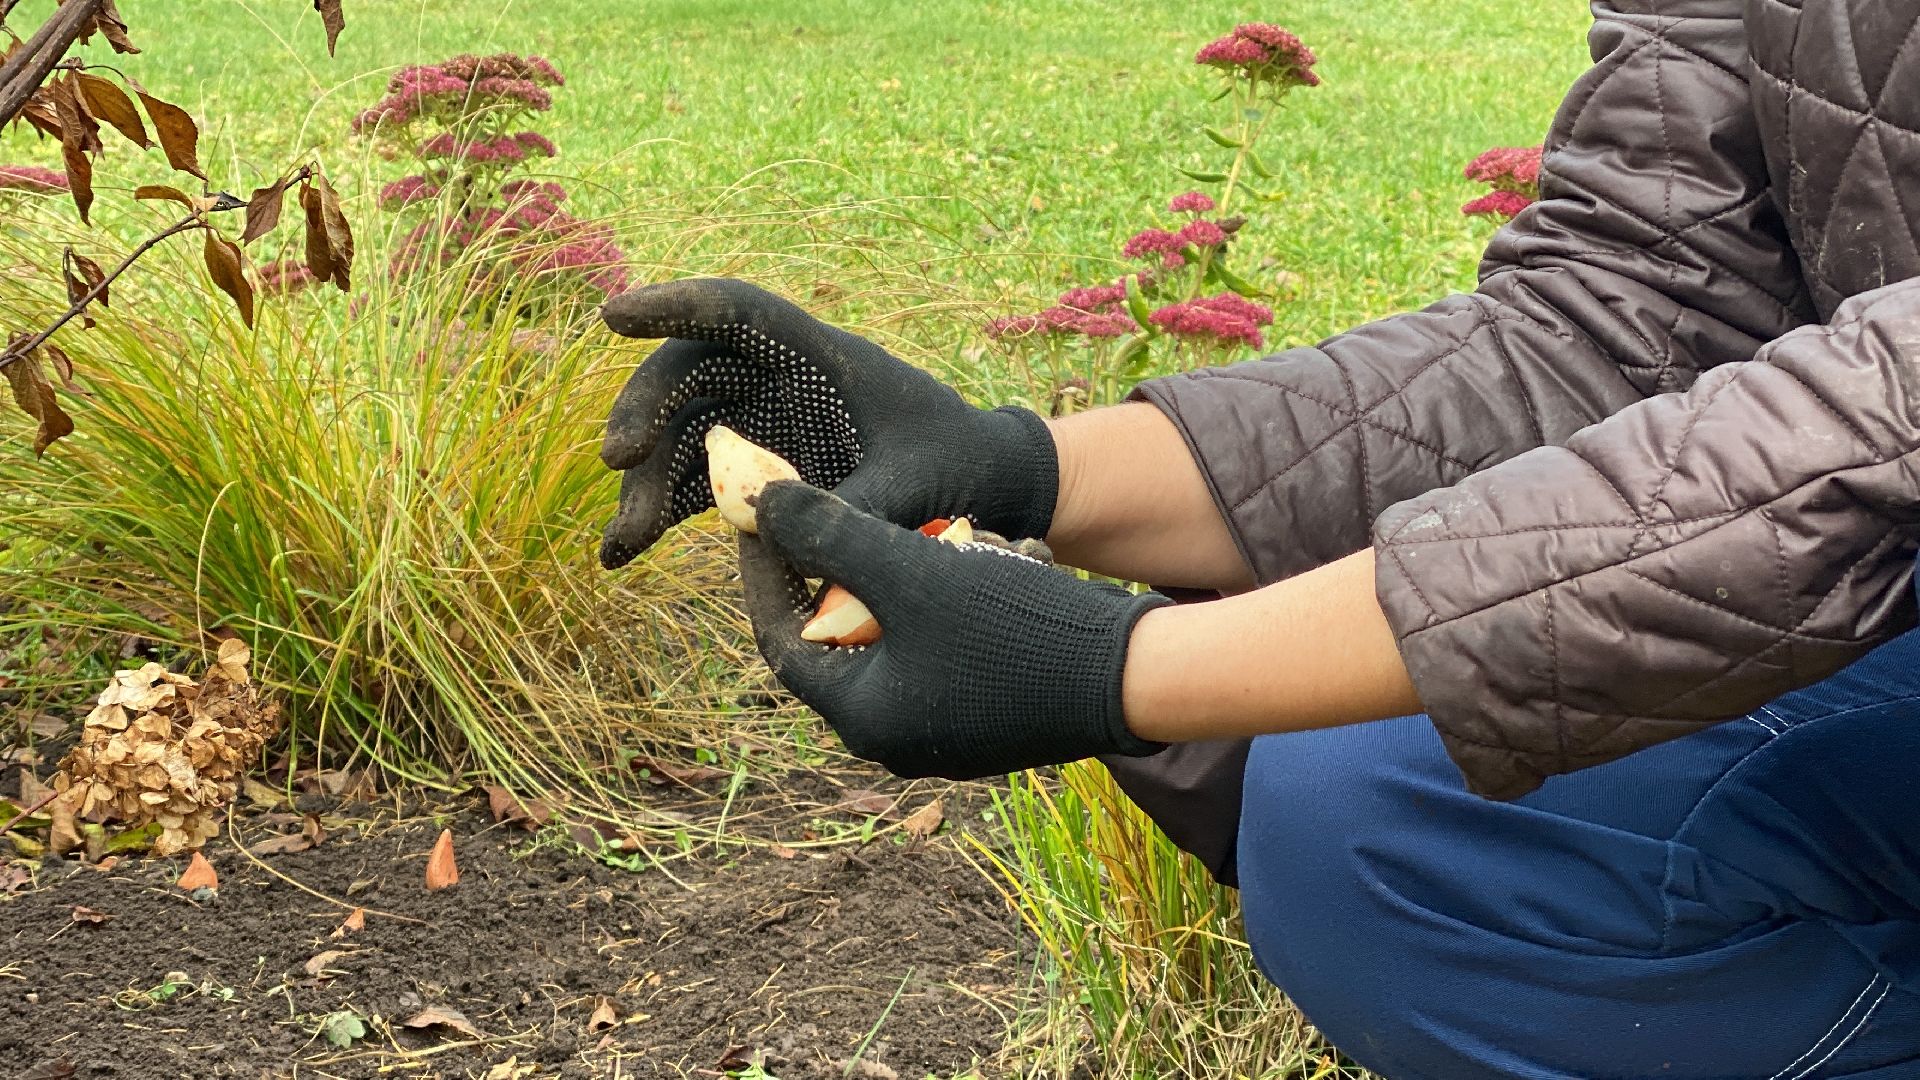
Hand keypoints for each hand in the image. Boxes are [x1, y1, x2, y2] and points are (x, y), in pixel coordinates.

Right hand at [597, 277, 1058, 568]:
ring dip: (645, 483)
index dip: (676, 306)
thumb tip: (787, 538)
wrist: (984, 488)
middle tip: (618, 460)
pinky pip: (695, 482)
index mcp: (822, 356)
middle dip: (647, 410)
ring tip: (623, 543)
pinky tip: (624, 551)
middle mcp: (781, 380)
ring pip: (683, 434)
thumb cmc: (960, 464)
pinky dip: (660, 512)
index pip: (739, 312)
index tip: (613, 317)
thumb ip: (858, 504)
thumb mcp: (919, 483)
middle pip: (692, 374)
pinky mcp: (759, 470)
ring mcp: (764, 424)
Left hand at [738, 481, 1170, 778]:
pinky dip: (964, 597)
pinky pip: (951, 645)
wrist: (1131, 674)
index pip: (783, 637)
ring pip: (907, 632)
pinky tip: (1008, 562)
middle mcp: (896, 739)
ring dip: (927, 574)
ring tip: (973, 537)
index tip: (768, 514)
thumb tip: (760, 508)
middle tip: (886, 515)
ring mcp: (945, 732)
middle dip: (868, 565)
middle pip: (848, 633)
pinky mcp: (988, 716)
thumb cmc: (1011, 625)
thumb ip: (830, 537)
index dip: (769, 570)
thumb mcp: (910, 569)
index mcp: (863, 717)